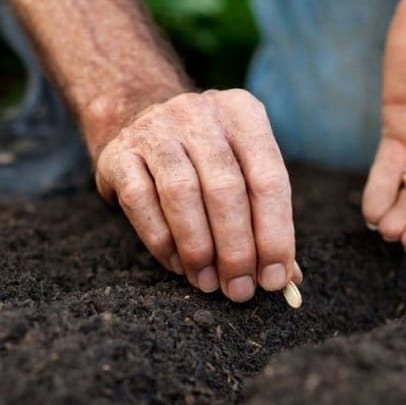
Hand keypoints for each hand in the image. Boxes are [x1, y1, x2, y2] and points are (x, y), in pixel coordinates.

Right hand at [93, 89, 300, 301]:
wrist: (135, 118)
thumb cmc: (203, 158)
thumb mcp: (241, 169)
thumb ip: (265, 217)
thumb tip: (287, 277)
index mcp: (242, 114)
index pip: (269, 179)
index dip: (275, 234)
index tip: (274, 279)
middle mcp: (199, 114)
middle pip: (225, 189)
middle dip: (236, 249)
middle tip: (239, 289)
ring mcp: (155, 129)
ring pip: (182, 194)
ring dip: (198, 248)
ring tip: (208, 282)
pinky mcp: (118, 154)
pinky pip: (140, 202)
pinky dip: (161, 240)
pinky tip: (177, 263)